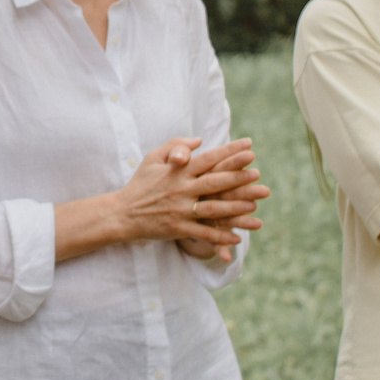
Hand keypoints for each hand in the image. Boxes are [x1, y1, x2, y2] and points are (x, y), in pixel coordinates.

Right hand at [110, 139, 267, 254]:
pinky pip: (203, 233)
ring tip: (253, 206)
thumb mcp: (153, 158)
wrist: (122, 213)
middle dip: (238, 177)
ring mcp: (180, 210)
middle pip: (214, 182)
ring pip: (212, 208)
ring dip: (234, 208)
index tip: (249, 147)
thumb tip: (200, 140)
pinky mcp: (178, 228)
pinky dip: (219, 237)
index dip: (230, 152)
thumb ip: (175, 145)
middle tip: (257, 174)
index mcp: (178, 171)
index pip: (208, 158)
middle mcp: (181, 189)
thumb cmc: (140, 183)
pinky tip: (236, 238)